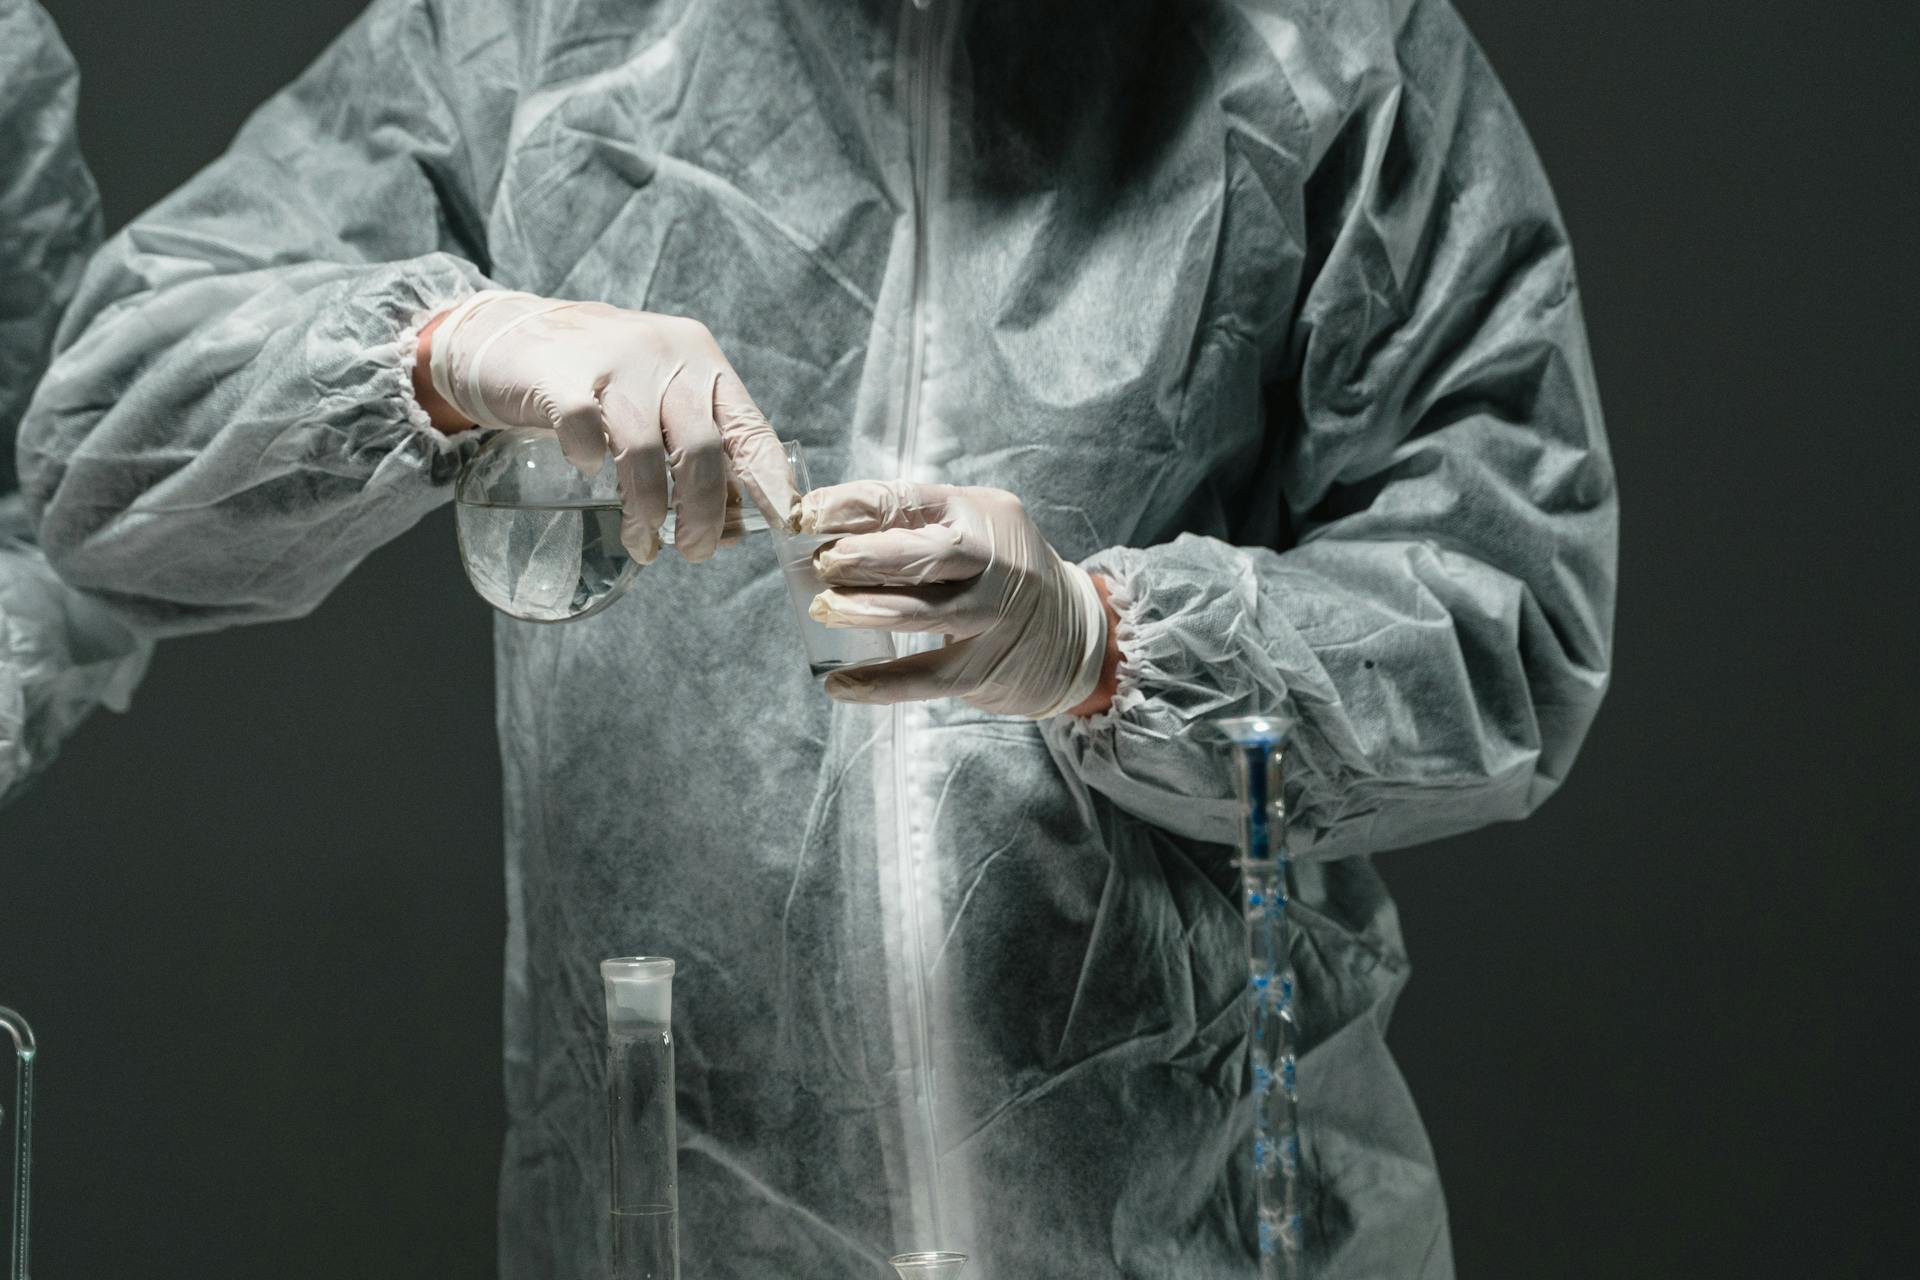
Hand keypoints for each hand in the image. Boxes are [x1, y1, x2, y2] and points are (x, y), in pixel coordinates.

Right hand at [419, 290, 798, 562]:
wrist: (511, 331)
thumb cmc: (600, 380)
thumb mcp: (660, 403)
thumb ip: (696, 454)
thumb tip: (732, 529)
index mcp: (702, 361)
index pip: (749, 427)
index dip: (768, 480)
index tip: (781, 522)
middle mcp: (665, 355)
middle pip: (701, 447)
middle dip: (703, 513)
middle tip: (695, 551)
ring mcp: (611, 361)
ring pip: (645, 448)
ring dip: (647, 508)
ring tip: (643, 542)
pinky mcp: (558, 373)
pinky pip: (582, 424)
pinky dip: (589, 456)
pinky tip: (588, 472)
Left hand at [801, 481, 1116, 717]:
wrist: (1075, 631)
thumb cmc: (1001, 571)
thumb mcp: (973, 526)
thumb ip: (913, 524)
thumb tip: (827, 532)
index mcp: (978, 511)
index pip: (908, 499)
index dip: (850, 507)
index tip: (805, 514)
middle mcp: (994, 560)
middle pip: (926, 554)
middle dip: (865, 557)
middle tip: (822, 564)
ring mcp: (994, 615)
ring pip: (926, 613)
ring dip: (867, 611)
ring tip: (822, 609)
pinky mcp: (987, 666)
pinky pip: (927, 676)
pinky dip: (880, 683)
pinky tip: (839, 683)